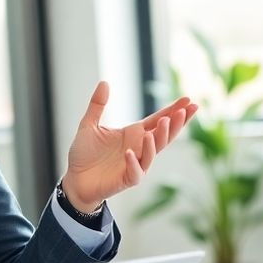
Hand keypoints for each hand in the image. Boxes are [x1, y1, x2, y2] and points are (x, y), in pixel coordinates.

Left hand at [60, 81, 197, 211]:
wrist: (74, 179)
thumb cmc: (84, 154)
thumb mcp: (89, 125)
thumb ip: (97, 105)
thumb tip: (104, 82)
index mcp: (133, 134)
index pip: (157, 120)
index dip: (173, 111)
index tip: (188, 100)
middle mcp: (139, 148)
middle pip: (163, 136)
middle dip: (175, 124)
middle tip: (183, 111)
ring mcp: (135, 165)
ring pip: (153, 153)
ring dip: (158, 139)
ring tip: (162, 124)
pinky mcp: (126, 180)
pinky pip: (135, 172)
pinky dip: (134, 163)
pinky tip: (130, 152)